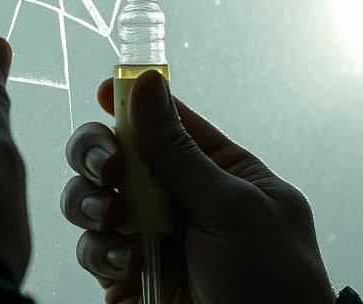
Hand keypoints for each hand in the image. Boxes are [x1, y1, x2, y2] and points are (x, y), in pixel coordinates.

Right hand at [61, 71, 333, 303]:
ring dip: (90, 200)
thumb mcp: (231, 206)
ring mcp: (148, 236)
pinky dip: (100, 251)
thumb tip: (147, 82)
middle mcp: (177, 197)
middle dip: (98, 153)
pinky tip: (128, 264)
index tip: (106, 91)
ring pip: (91, 196)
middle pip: (115, 153)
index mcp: (216, 170)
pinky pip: (91, 247)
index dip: (133, 101)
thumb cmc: (272, 279)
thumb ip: (178, 150)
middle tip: (109, 169)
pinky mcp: (124, 275)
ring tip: (113, 216)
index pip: (167, 122)